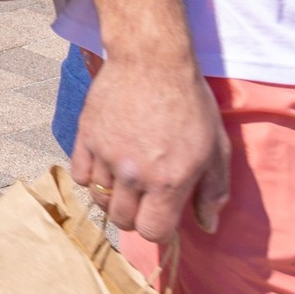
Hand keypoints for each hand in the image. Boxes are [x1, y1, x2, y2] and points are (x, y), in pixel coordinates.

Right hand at [70, 54, 230, 245]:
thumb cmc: (190, 103)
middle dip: (135, 216)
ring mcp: (105, 155)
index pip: (153, 232)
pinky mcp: (85, 136)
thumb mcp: (216, 148)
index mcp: (169, 181)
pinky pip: (79, 175)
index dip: (159, 229)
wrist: (152, 61)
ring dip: (112, 197)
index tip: (162, 215)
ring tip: (125, 183)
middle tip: (144, 199)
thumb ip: (213, 191)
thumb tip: (207, 226)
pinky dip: (90, 177)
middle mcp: (134, 174)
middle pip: (123, 220)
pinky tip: (105, 166)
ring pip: (99, 199)